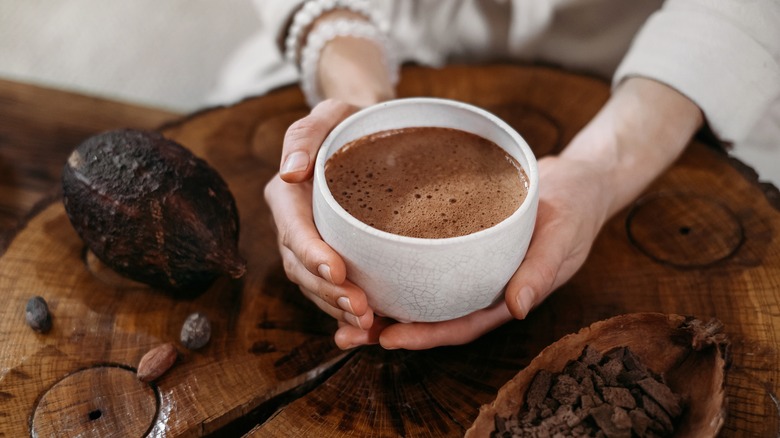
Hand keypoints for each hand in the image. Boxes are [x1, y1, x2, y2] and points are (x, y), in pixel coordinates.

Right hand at [264, 100, 374, 331]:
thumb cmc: (349, 122)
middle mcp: (293, 225)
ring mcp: (311, 245)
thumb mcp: (329, 114)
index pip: (293, 229)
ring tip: (368, 324)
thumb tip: (291, 171)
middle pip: (302, 268)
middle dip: (328, 293)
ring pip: (315, 286)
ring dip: (338, 309)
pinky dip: (346, 312)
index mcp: (287, 195)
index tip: (337, 270)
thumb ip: (305, 135)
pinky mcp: (332, 257)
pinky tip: (371, 328)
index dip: (311, 254)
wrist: (369, 135)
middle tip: (362, 309)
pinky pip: (332, 290)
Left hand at [335, 77, 702, 349]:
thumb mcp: (563, 235)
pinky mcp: (460, 243)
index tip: (388, 338)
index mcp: (506, 295)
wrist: (575, 181)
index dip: (426, 336)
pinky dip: (396, 265)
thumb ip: (542, 270)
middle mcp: (482, 286)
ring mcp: (469, 266)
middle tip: (346, 332)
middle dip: (391, 327)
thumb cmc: (573, 209)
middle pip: (432, 315)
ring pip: (423, 291)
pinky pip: (425, 260)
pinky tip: (365, 260)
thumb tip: (518, 307)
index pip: (461, 324)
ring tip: (341, 303)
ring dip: (386, 300)